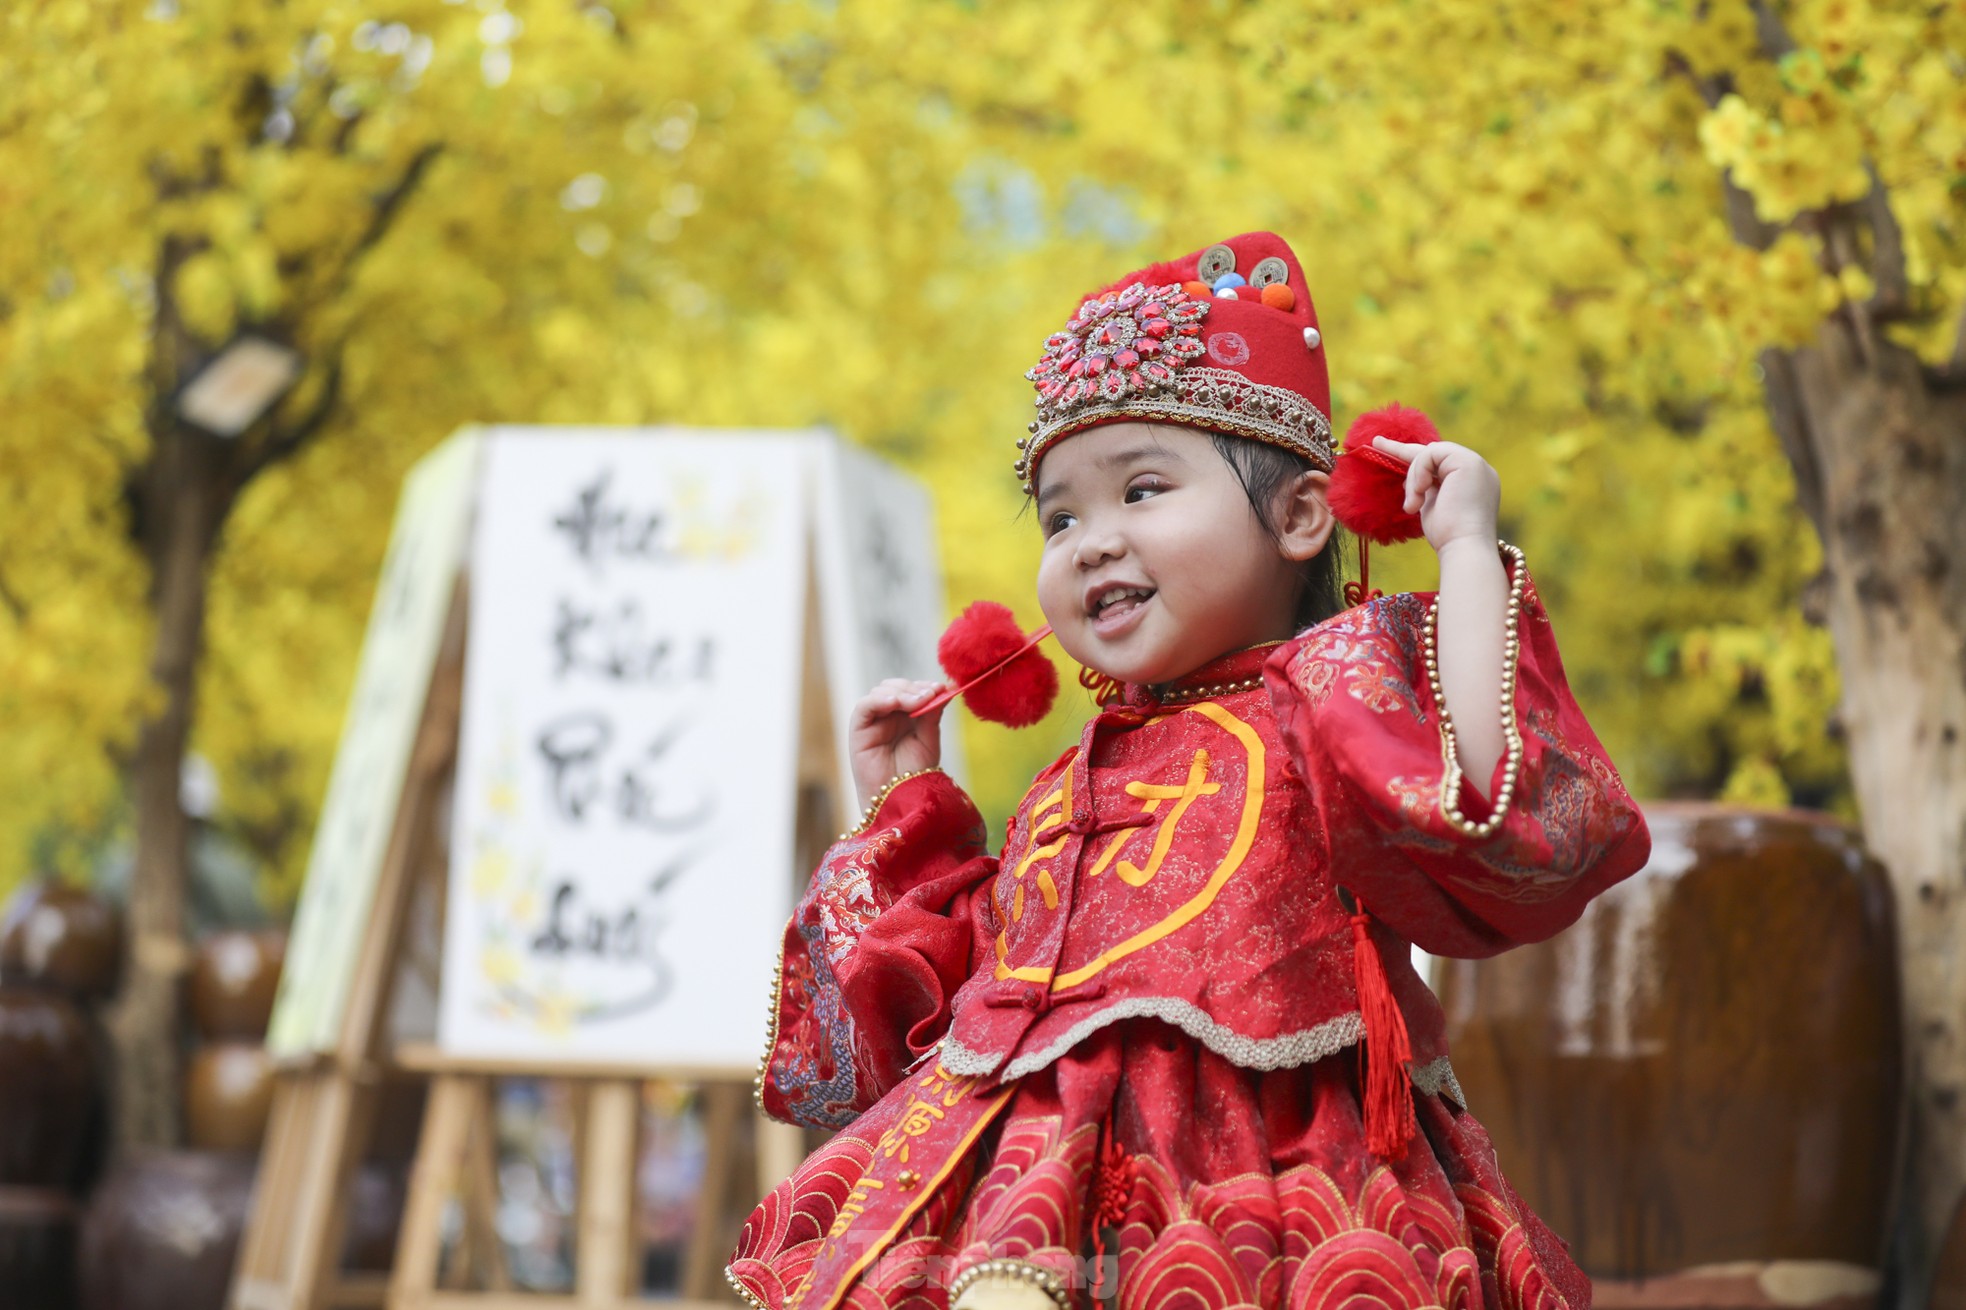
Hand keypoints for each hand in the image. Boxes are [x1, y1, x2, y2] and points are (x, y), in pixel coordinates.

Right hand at [848, 679, 943, 811]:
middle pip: (896, 686)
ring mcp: (872, 720)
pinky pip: (865, 706)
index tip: (941, 687)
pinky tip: (896, 702)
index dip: (924, 685)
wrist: (900, 799)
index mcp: (906, 716)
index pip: (911, 690)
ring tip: (919, 701)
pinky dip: (880, 700)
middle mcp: (888, 715)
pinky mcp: (858, 729)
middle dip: (914, 688)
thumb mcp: (928, 739)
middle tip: (931, 694)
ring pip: (881, 691)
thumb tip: (943, 688)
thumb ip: (932, 713)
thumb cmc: (913, 774)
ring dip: (902, 692)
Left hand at [1370, 436, 1500, 554]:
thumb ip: (1429, 488)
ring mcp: (1475, 463)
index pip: (1441, 462)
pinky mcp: (1469, 461)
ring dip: (1414, 477)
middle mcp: (1478, 469)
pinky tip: (1420, 493)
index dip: (1415, 458)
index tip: (1386, 447)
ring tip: (1413, 504)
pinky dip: (1419, 472)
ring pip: (1430, 453)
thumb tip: (1413, 479)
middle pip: (1434, 452)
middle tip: (1377, 443)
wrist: (1463, 547)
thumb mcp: (1434, 506)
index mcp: (1472, 480)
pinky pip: (1431, 453)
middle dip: (1403, 451)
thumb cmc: (1448, 536)